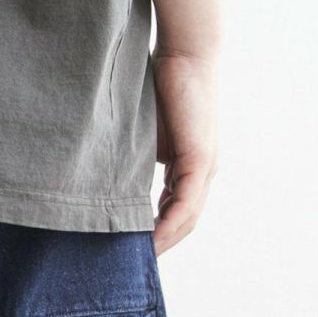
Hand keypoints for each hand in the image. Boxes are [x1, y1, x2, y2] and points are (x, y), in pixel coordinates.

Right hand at [152, 50, 218, 253]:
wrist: (184, 52)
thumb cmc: (161, 84)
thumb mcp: (144, 133)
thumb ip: (137, 158)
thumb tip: (112, 180)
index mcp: (191, 165)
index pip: (177, 210)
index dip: (158, 232)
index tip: (133, 248)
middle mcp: (204, 170)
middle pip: (184, 222)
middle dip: (161, 245)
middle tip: (133, 264)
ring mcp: (205, 166)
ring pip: (187, 218)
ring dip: (164, 241)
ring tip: (138, 258)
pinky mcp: (200, 159)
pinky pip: (186, 204)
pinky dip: (168, 225)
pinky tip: (151, 240)